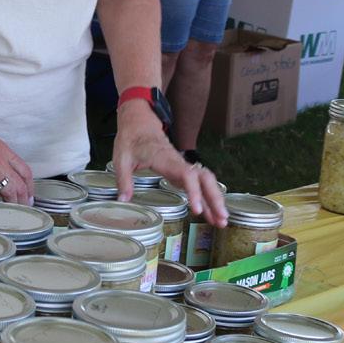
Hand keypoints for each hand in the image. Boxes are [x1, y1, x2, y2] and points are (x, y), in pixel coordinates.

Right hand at [0, 111, 33, 204]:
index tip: (28, 196)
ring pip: (8, 191)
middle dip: (23, 200)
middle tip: (21, 208)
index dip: (30, 187)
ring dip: (10, 204)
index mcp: (2, 149)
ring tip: (9, 212)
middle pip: (19, 184)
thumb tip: (0, 171)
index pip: (25, 171)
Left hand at [112, 102, 227, 225]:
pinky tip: (211, 213)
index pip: (186, 175)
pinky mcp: (182, 170)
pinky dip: (207, 198)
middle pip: (204, 178)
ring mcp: (182, 166)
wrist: (139, 121)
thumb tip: (123, 201)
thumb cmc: (131, 139)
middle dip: (215, 198)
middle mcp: (178, 162)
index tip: (196, 209)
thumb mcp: (121, 158)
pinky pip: (199, 183)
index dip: (194, 191)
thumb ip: (123, 180)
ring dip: (215, 199)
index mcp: (164, 159)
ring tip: (221, 221)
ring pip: (206, 180)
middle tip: (222, 219)